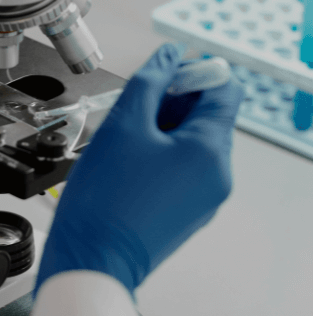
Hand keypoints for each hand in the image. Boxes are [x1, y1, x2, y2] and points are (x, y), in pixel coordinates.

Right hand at [33, 43, 243, 298]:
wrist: (92, 259)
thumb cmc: (105, 200)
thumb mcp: (125, 123)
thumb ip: (151, 81)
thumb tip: (169, 56)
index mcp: (211, 151)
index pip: (223, 89)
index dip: (192, 73)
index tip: (160, 78)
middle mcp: (217, 176)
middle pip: (206, 116)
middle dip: (169, 104)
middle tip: (131, 112)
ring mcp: (204, 198)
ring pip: (190, 143)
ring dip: (159, 130)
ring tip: (122, 143)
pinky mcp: (185, 212)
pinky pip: (180, 170)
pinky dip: (157, 157)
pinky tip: (125, 166)